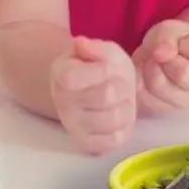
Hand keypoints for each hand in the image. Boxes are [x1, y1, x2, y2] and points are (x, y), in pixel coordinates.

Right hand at [49, 36, 137, 154]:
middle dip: (121, 86)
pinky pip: (115, 140)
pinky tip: (117, 115)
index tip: (108, 67)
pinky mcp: (86, 144)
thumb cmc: (99, 66)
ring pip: (115, 119)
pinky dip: (124, 126)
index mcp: (61, 74)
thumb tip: (80, 44)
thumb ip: (94, 47)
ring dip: (126, 106)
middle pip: (106, 96)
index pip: (75, 77)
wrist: (95, 89)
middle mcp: (62, 103)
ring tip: (120, 99)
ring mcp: (73, 126)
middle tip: (119, 83)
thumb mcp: (102, 50)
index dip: (102, 70)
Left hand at [133, 20, 188, 114]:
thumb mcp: (170, 30)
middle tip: (161, 53)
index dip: (184, 45)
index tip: (179, 43)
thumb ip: (167, 38)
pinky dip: (139, 79)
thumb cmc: (172, 42)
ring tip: (153, 63)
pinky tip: (146, 74)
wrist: (160, 59)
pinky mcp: (161, 109)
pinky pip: (143, 95)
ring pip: (159, 85)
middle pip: (183, 74)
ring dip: (149, 68)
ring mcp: (183, 101)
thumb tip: (162, 53)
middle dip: (164, 58)